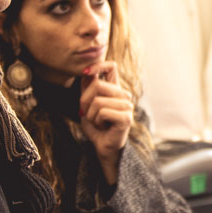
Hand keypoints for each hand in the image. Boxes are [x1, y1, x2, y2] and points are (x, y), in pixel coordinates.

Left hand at [79, 62, 132, 182]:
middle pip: (97, 85)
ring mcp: (127, 106)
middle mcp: (123, 95)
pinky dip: (97, 121)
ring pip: (98, 101)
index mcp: (115, 89)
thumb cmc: (96, 127)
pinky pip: (102, 112)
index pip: (111, 67)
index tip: (86, 72)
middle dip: (84, 101)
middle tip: (87, 113)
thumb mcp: (87, 104)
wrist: (103, 147)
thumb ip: (87, 88)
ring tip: (97, 122)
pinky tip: (103, 127)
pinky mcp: (126, 118)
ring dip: (91, 115)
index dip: (98, 65)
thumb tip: (86, 71)